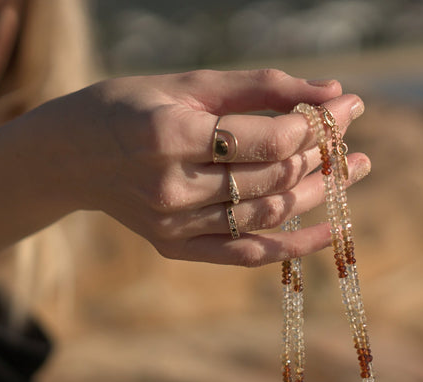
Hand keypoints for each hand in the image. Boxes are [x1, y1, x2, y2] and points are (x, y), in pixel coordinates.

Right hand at [47, 69, 369, 266]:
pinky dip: (293, 245)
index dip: (311, 125)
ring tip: (349, 170)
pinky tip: (332, 229)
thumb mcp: (186, 86)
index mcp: (168, 138)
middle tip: (346, 136)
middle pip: (268, 179)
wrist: (72, 155)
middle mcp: (169, 188)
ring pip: (264, 214)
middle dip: (318, 155)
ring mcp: (170, 226)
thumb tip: (331, 90)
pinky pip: (244, 253)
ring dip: (314, 191)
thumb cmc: (127, 109)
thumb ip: (258, 86)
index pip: (264, 140)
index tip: (335, 110)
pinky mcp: (173, 247)